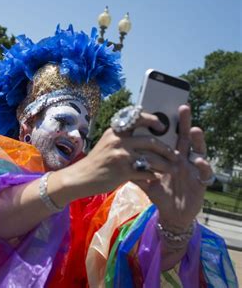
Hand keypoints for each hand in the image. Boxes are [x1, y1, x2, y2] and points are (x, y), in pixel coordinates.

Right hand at [61, 112, 177, 199]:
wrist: (81, 177)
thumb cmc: (97, 161)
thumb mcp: (107, 143)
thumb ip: (122, 137)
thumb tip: (143, 134)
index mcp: (115, 131)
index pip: (137, 118)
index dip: (152, 120)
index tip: (161, 126)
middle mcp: (119, 141)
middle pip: (150, 141)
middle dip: (166, 149)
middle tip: (175, 154)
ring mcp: (121, 156)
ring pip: (152, 158)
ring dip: (165, 165)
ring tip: (172, 169)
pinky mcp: (123, 172)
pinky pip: (146, 173)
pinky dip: (153, 175)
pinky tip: (155, 178)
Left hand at [135, 105, 212, 231]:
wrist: (173, 213)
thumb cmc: (160, 193)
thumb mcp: (145, 181)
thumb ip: (135, 169)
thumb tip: (117, 159)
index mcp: (170, 155)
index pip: (168, 136)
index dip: (166, 125)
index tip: (159, 111)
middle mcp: (183, 158)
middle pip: (184, 137)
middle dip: (184, 122)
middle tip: (183, 108)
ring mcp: (193, 168)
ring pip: (198, 150)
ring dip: (197, 139)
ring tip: (194, 130)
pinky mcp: (201, 181)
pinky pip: (205, 172)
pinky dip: (203, 165)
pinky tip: (199, 160)